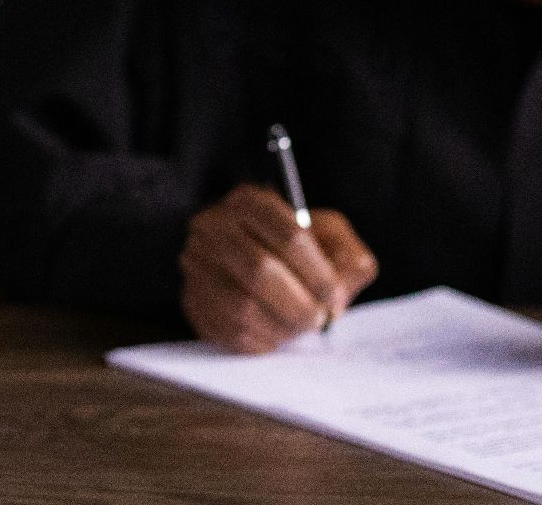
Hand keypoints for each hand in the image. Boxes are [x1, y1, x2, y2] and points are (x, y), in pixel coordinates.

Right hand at [181, 184, 377, 353]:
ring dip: (282, 325)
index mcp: (249, 201)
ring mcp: (196, 265)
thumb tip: (339, 288)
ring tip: (299, 327)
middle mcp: (213, 227)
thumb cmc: (297, 251)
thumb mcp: (329, 236)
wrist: (251, 265)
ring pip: (242, 306)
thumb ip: (348, 255)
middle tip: (319, 319)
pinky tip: (276, 333)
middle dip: (300, 303)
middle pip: (260, 270)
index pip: (289, 237)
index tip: (335, 296)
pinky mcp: (192, 301)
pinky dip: (262, 340)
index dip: (319, 273)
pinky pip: (229, 332)